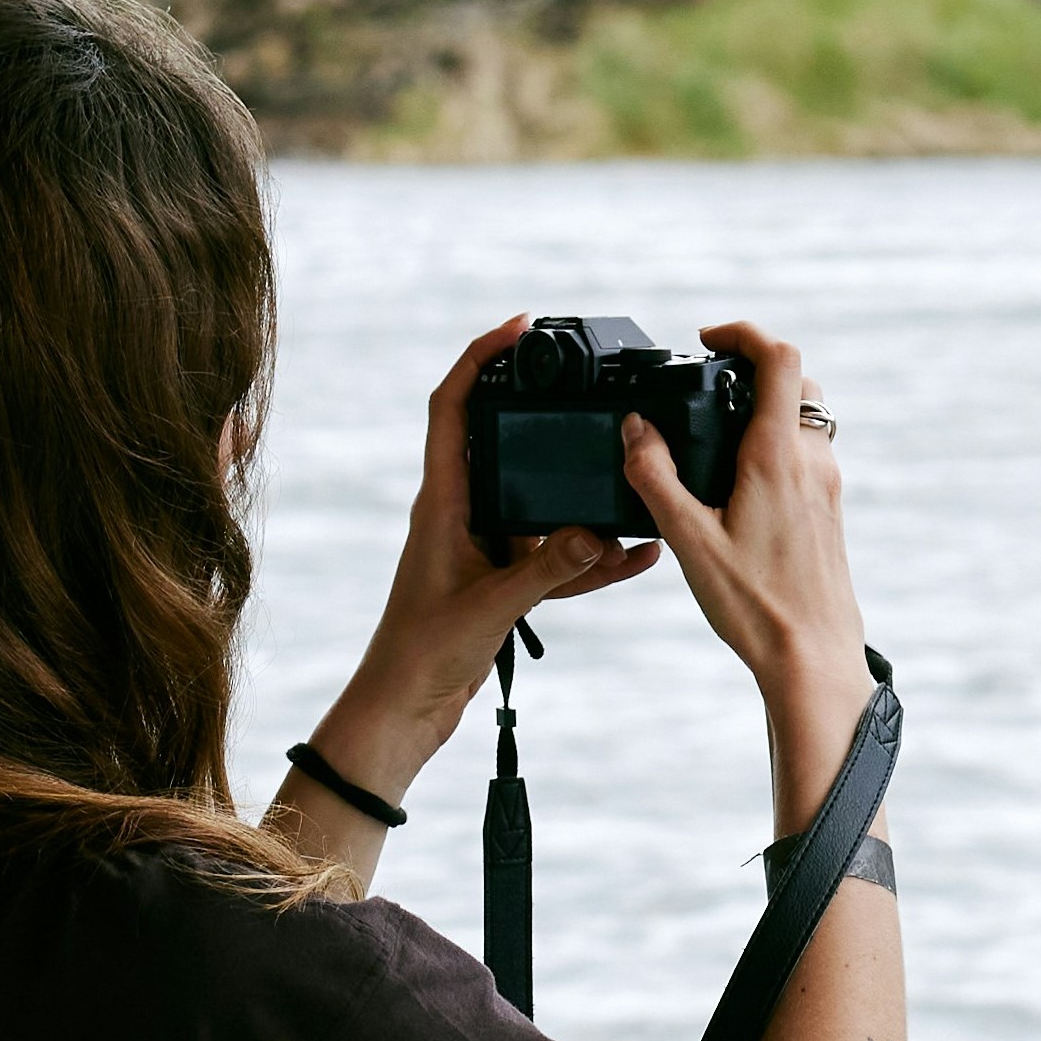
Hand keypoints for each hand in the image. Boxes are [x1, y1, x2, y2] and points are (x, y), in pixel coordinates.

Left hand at [276, 316, 657, 874]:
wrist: (404, 711)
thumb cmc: (419, 657)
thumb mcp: (489, 608)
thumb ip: (547, 569)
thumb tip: (599, 531)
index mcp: (442, 503)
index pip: (451, 408)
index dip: (480, 359)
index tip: (518, 329)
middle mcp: (461, 513)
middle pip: (500, 438)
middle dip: (542, 409)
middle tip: (588, 386)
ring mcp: (484, 545)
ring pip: (538, 499)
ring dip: (581, 492)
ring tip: (632, 475)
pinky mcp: (503, 580)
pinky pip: (556, 554)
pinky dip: (593, 555)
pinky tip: (637, 555)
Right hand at [623, 322, 870, 827]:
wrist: (813, 659)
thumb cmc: (755, 606)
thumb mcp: (688, 541)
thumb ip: (656, 477)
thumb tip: (636, 428)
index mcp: (778, 456)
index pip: (780, 358)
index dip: (744, 333)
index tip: (708, 339)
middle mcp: (812, 461)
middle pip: (796, 383)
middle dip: (752, 371)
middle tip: (707, 389)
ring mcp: (828, 486)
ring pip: (804, 420)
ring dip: (764, 412)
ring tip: (714, 440)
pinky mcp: (830, 511)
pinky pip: (807, 455)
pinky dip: (775, 447)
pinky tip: (737, 488)